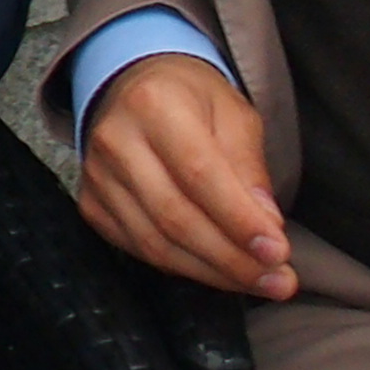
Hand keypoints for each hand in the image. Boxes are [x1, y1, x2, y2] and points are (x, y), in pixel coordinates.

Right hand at [76, 54, 294, 300]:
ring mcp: (97, 176)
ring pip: (155, 243)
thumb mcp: (234, 113)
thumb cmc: (190, 98)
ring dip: (212, 271)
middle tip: (278, 279)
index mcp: (154, 104)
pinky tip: (216, 270)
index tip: (277, 251)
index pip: (199, 173)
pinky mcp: (91, 204)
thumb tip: (266, 226)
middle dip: (231, 258)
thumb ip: (249, 168)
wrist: (134, 88)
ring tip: (256, 281)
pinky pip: (138, 249)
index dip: (239, 220)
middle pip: (175, 217)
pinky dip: (183, 267)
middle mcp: (116, 139)